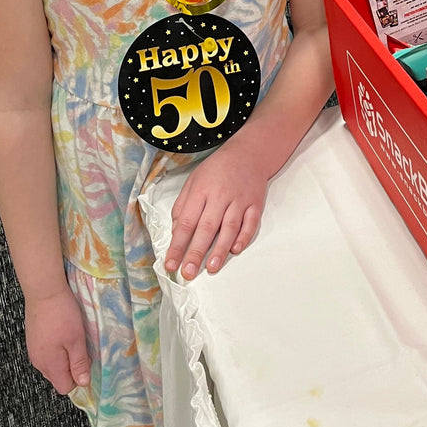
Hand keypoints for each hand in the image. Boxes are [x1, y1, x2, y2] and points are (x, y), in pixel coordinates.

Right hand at [25, 288, 90, 394]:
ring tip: (72, 339)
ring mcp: (33, 351)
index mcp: (50, 365)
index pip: (64, 387)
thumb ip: (79, 363)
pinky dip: (56, 350)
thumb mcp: (76, 339)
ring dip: (64, 358)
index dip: (78, 379)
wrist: (43, 292)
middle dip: (72, 368)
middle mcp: (38, 362)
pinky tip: (61, 333)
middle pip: (57, 377)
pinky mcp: (32, 340)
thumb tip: (83, 383)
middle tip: (82, 348)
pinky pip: (46, 354)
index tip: (87, 363)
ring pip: (52, 365)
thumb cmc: (62, 315)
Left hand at [164, 141, 268, 280]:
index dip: (177, 245)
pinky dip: (244, 237)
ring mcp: (240, 200)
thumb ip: (182, 206)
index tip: (170, 263)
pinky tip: (235, 250)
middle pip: (206, 228)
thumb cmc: (217, 169)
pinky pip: (250, 223)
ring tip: (211, 268)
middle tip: (188, 272)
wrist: (249, 153)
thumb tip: (176, 233)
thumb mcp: (193, 181)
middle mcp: (220, 196)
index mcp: (201, 190)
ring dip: (220, 249)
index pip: (186, 222)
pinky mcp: (255, 204)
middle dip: (196, 252)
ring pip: (229, 228)